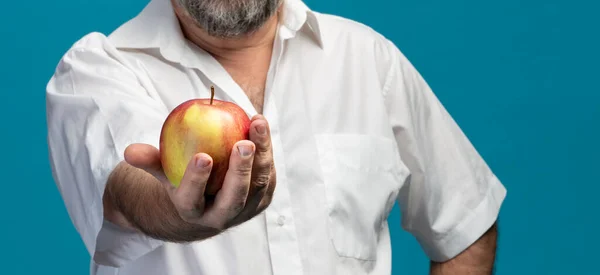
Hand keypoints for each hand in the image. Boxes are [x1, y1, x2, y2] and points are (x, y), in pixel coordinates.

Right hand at [124, 115, 275, 233]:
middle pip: (233, 198)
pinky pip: (268, 176)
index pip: (192, 200)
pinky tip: (261, 127)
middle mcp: (221, 216)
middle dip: (239, 172)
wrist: (206, 206)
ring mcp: (245, 211)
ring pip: (257, 185)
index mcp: (192, 211)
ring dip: (261, 155)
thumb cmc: (180, 181)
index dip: (197, 181)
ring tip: (258, 124)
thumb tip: (130, 152)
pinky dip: (267, 152)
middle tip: (243, 144)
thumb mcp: (163, 172)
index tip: (202, 156)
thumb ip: (149, 161)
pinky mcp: (262, 200)